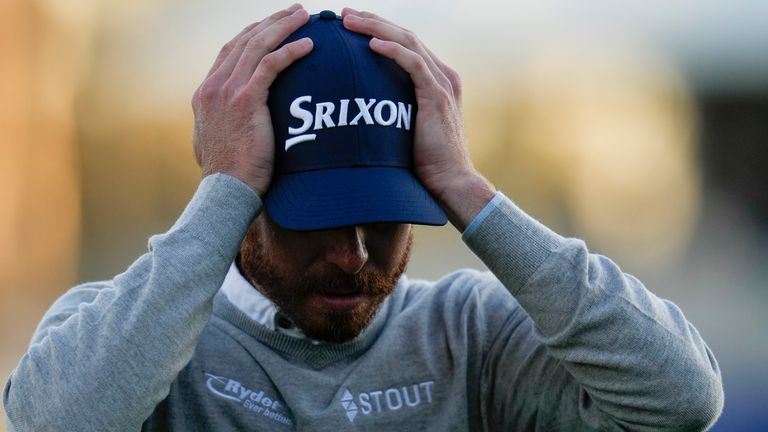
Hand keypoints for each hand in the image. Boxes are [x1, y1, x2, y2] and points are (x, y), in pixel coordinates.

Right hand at [192, 4, 312, 194]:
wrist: (225, 191)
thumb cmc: (229, 176)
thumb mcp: (217, 144)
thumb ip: (225, 126)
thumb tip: (236, 126)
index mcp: (206, 94)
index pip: (230, 51)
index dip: (253, 34)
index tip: (272, 26)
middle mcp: (213, 87)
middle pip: (244, 40)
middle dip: (271, 22)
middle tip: (295, 11)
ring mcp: (227, 91)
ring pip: (258, 45)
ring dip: (283, 26)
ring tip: (304, 16)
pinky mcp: (246, 100)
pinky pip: (271, 65)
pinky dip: (290, 51)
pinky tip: (309, 45)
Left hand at [341, 9, 495, 229]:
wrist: (451, 181)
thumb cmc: (425, 164)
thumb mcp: (406, 131)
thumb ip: (392, 113)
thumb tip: (360, 112)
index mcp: (437, 80)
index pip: (406, 44)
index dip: (379, 30)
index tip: (351, 25)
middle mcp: (442, 76)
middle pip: (405, 35)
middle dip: (373, 22)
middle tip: (344, 14)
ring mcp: (442, 84)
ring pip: (407, 42)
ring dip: (376, 28)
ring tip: (350, 21)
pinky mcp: (437, 96)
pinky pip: (413, 64)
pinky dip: (392, 50)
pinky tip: (372, 44)